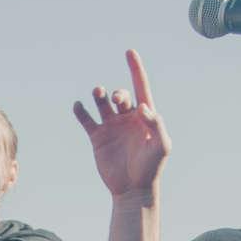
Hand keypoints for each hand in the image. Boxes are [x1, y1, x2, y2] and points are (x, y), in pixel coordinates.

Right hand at [73, 50, 170, 202]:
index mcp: (144, 116)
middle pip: (120, 95)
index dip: (136, 69)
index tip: (130, 52)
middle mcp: (127, 118)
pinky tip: (79, 106)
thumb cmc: (151, 167)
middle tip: (116, 99)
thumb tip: (143, 107)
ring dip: (99, 95)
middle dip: (118, 93)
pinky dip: (81, 111)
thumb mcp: (161, 146)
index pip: (140, 86)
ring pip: (102, 103)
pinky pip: (87, 119)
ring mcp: (111, 126)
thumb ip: (156, 125)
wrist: (133, 188)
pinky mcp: (97, 137)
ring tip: (98, 94)